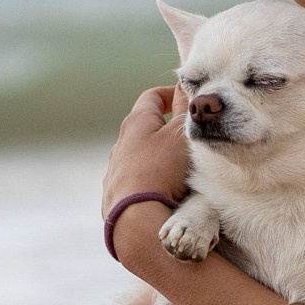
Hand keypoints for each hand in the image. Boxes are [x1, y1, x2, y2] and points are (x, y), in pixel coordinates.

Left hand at [100, 86, 191, 218]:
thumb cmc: (162, 170)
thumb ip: (185, 109)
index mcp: (136, 122)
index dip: (170, 94)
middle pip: (144, 126)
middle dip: (166, 127)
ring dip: (158, 154)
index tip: (185, 100)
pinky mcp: (115, 192)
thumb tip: (185, 87)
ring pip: (140, 154)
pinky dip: (150, 177)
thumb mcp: (181, 134)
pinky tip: (164, 188)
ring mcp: (115, 168)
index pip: (152, 97)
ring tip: (180, 165)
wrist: (136, 217)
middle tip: (188, 134)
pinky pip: (136, 178)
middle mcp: (121, 142)